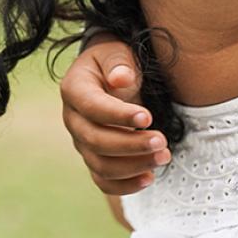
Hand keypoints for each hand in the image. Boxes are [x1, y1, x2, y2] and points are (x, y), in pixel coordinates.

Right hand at [60, 32, 171, 194]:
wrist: (111, 74)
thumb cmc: (115, 61)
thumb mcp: (116, 52)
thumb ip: (119, 63)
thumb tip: (121, 79)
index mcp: (74, 89)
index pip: (92, 107)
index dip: (118, 115)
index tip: (148, 117)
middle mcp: (73, 119)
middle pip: (95, 141)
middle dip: (131, 145)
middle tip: (162, 142)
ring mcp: (82, 141)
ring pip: (100, 164)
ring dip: (133, 166)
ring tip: (164, 157)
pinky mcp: (94, 157)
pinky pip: (103, 179)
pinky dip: (125, 185)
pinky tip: (149, 178)